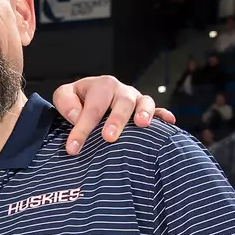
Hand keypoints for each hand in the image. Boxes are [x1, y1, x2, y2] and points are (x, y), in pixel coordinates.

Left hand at [52, 76, 176, 155]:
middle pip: (121, 103)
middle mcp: (121, 91)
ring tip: (142, 124)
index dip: (82, 129)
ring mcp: (136, 99)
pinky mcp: (146, 109)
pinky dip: (164, 116)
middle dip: (116, 120)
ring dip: (144, 112)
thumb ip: (65, 102)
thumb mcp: (65, 95)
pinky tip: (169, 122)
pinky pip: (159, 111)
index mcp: (101, 86)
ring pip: (144, 102)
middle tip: (109, 137)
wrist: (91, 96)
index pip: (92, 108)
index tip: (73, 148)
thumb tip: (78, 116)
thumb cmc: (78, 100)